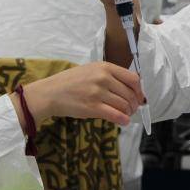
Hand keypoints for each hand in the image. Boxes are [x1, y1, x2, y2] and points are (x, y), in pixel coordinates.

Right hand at [18, 62, 143, 126]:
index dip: (139, 90)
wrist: (50, 93)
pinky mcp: (92, 107)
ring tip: (125, 115)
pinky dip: (123, 120)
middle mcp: (103, 78)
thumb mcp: (91, 70)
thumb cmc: (70, 82)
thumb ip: (110, 75)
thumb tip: (131, 87)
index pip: (133, 78)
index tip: (139, 97)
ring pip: (124, 105)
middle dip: (134, 104)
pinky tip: (123, 122)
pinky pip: (115, 115)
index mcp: (105, 67)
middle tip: (132, 110)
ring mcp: (98, 92)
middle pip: (130, 93)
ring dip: (128, 113)